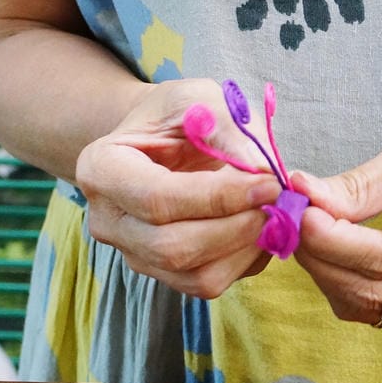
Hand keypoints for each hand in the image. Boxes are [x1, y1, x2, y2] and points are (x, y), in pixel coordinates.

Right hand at [75, 78, 281, 297]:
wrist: (166, 140)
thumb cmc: (179, 115)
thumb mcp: (199, 99)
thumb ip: (229, 129)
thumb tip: (264, 173)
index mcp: (101, 169)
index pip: (158, 198)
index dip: (219, 197)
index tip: (269, 183)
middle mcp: (108, 221)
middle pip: (173, 247)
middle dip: (236, 228)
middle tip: (280, 202)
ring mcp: (134, 253)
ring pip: (194, 276)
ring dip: (246, 249)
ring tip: (275, 213)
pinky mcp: (163, 274)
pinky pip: (208, 283)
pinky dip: (245, 260)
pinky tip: (262, 228)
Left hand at [291, 108, 381, 323]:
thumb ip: (358, 186)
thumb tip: (301, 196)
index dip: (331, 239)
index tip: (295, 211)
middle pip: (371, 290)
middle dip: (321, 256)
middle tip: (290, 219)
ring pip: (366, 306)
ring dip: (327, 272)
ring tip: (309, 231)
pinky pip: (376, 308)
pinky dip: (345, 281)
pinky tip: (332, 250)